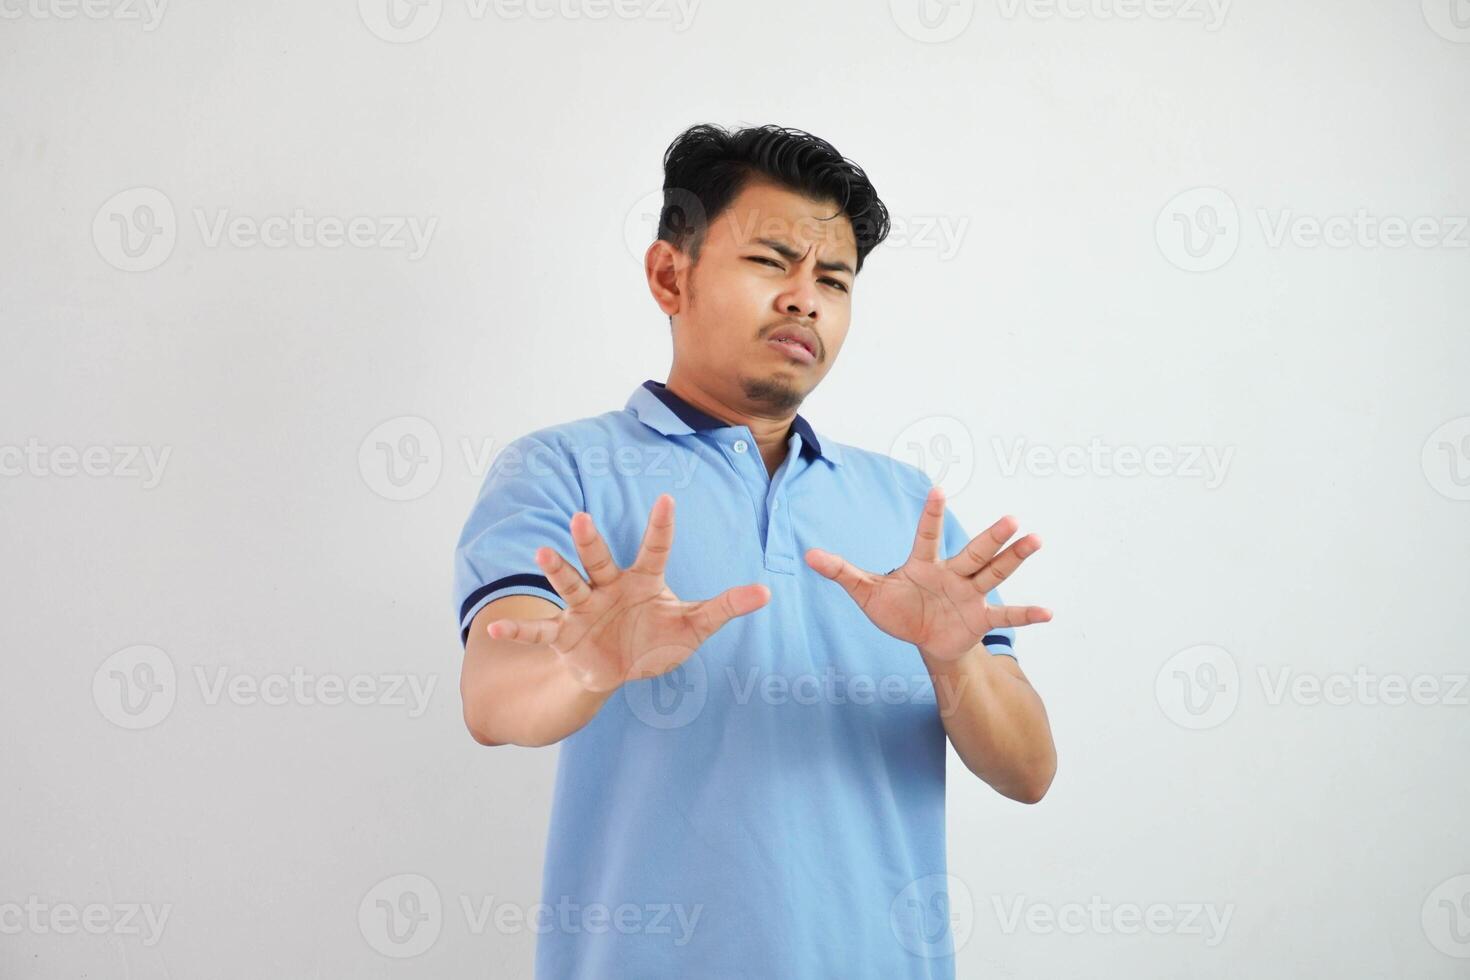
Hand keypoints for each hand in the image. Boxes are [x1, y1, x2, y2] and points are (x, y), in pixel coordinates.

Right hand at [484, 494, 769, 692]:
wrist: (617, 668)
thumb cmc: (655, 640)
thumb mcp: (693, 627)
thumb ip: (725, 608)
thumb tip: (766, 593)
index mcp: (642, 581)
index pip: (654, 549)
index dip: (661, 526)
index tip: (668, 499)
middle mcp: (608, 588)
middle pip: (599, 559)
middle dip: (589, 540)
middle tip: (582, 517)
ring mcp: (584, 609)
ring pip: (570, 585)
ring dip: (556, 572)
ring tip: (543, 555)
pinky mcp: (566, 636)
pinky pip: (539, 634)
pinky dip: (518, 635)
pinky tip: (492, 634)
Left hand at [804, 486, 1050, 661]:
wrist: (923, 640)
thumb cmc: (897, 610)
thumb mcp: (867, 593)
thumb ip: (842, 573)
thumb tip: (808, 556)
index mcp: (924, 564)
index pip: (928, 535)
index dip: (932, 515)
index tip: (939, 490)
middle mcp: (953, 573)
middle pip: (974, 551)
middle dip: (993, 537)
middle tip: (1012, 519)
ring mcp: (970, 594)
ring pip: (994, 572)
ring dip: (1015, 558)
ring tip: (1035, 540)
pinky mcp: (980, 618)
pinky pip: (1006, 615)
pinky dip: (1026, 613)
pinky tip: (1049, 613)